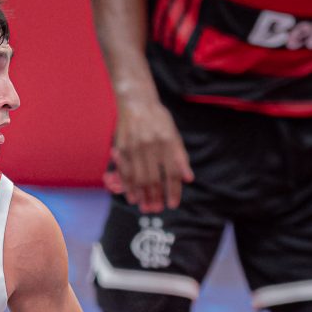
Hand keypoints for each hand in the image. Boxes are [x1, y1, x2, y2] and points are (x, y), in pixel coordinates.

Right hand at [107, 95, 193, 213]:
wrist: (136, 102)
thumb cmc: (159, 119)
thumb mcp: (174, 134)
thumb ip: (181, 157)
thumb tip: (189, 179)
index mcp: (167, 141)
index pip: (172, 172)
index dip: (173, 190)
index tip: (172, 204)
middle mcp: (151, 144)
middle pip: (153, 178)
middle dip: (155, 197)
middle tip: (157, 209)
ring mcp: (135, 146)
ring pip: (138, 177)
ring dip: (141, 195)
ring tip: (145, 207)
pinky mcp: (122, 147)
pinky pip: (125, 171)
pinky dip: (128, 186)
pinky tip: (131, 196)